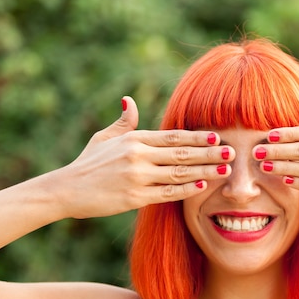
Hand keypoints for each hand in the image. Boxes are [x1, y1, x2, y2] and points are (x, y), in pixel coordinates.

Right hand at [54, 96, 233, 218]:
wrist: (66, 190)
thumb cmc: (87, 163)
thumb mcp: (103, 138)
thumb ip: (124, 122)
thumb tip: (130, 100)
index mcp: (134, 139)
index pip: (173, 137)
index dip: (197, 137)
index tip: (217, 136)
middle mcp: (137, 156)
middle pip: (181, 154)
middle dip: (209, 153)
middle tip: (232, 151)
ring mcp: (136, 177)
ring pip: (179, 173)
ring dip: (205, 170)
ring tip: (225, 169)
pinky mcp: (134, 197)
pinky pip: (167, 193)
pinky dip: (186, 189)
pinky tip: (203, 185)